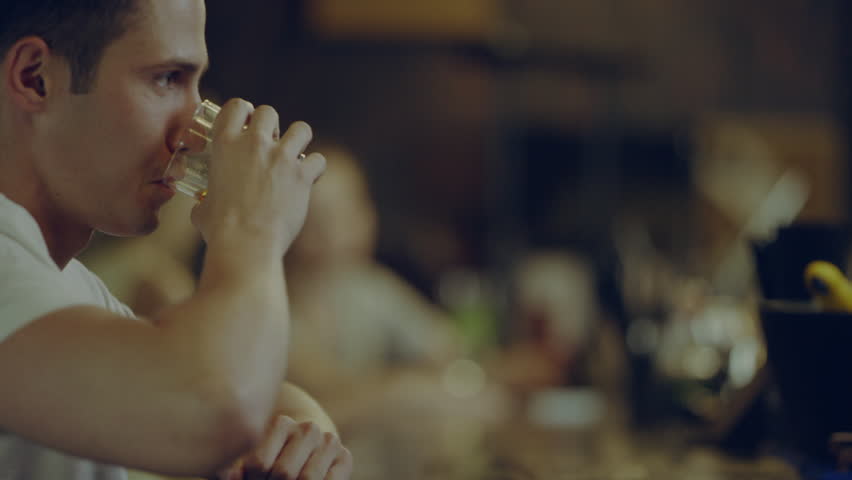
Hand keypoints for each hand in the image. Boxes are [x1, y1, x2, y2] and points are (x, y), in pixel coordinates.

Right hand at [192, 98, 325, 257]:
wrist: (246, 244)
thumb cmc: (220, 230)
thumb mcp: (202, 209)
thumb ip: (205, 199)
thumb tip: (202, 206)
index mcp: (225, 145)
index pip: (237, 106)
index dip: (245, 112)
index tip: (247, 125)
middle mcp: (254, 144)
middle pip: (269, 112)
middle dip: (271, 126)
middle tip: (270, 146)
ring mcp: (280, 158)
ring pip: (301, 128)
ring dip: (299, 140)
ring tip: (294, 156)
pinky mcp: (301, 175)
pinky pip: (318, 160)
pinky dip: (315, 169)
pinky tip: (309, 180)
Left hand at [217, 415, 352, 479]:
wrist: (304, 447)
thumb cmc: (268, 458)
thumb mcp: (247, 459)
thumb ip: (233, 466)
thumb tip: (231, 476)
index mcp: (281, 424)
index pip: (259, 465)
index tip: (252, 478)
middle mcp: (308, 429)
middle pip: (284, 474)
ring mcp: (329, 442)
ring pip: (308, 479)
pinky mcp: (345, 457)